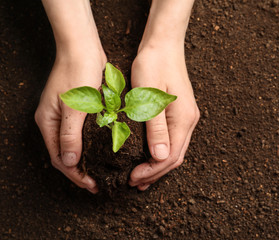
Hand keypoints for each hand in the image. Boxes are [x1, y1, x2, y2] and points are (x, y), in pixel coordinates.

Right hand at [35, 53, 105, 193]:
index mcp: (48, 123)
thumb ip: (71, 134)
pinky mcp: (77, 110)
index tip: (92, 185)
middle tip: (98, 184)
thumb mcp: (75, 106)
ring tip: (100, 173)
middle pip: (65, 155)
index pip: (60, 159)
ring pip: (73, 146)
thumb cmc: (78, 72)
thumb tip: (69, 162)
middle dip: (80, 171)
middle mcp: (54, 122)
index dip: (75, 175)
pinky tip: (102, 152)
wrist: (83, 47)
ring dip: (85, 161)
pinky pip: (81, 135)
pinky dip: (90, 147)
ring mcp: (65, 116)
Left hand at [128, 44, 199, 190]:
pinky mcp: (180, 112)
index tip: (132, 178)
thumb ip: (156, 128)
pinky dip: (160, 152)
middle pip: (175, 157)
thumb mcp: (149, 96)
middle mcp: (189, 121)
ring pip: (175, 150)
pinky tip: (149, 156)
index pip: (170, 156)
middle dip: (154, 172)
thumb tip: (159, 157)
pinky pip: (173, 140)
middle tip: (133, 182)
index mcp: (183, 119)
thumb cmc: (153, 65)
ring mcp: (186, 117)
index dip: (151, 171)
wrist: (163, 44)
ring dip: (157, 165)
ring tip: (140, 177)